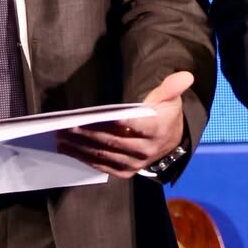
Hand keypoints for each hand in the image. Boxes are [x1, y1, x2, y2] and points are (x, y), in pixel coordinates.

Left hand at [57, 71, 194, 178]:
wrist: (172, 141)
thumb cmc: (165, 115)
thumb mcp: (170, 98)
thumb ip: (172, 87)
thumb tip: (186, 75)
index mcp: (156, 130)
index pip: (130, 125)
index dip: (109, 122)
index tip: (89, 117)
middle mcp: (145, 150)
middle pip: (111, 142)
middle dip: (86, 134)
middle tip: (65, 126)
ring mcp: (135, 163)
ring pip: (104, 156)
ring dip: (80, 148)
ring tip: (61, 138)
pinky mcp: (126, 171)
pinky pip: (103, 166)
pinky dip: (85, 158)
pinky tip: (69, 150)